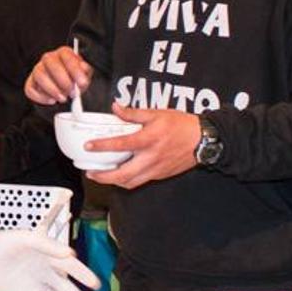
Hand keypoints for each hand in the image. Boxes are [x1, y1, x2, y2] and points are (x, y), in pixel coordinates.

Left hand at [0, 230, 100, 290]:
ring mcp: (35, 287)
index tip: (95, 283)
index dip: (83, 274)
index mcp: (49, 257)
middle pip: (65, 288)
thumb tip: (70, 253)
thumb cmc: (3, 243)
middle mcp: (45, 274)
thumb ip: (48, 245)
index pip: (70, 267)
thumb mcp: (26, 238)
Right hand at [25, 46, 91, 105]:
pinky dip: (41, 97)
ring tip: (63, 98)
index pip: (66, 55)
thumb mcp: (85, 74)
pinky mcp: (31, 83)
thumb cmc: (76, 79)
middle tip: (72, 93)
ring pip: (39, 75)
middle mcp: (48, 58)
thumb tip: (84, 67)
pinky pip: (30, 89)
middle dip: (63, 80)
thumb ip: (85, 71)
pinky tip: (52, 101)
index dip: (75, 69)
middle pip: (50, 62)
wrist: (67, 90)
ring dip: (52, 89)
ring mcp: (37, 70)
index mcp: (63, 53)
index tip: (82, 82)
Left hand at [85, 103, 199, 189]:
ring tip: (101, 176)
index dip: (102, 146)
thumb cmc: (181, 125)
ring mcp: (155, 170)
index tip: (88, 146)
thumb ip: (133, 113)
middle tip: (91, 172)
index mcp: (148, 140)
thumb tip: (115, 108)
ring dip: (113, 182)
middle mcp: (150, 158)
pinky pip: (140, 182)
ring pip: (130, 183)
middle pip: (121, 174)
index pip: (120, 145)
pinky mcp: (160, 175)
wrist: (202, 140)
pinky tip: (120, 175)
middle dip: (103, 176)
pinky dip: (127, 181)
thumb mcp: (156, 114)